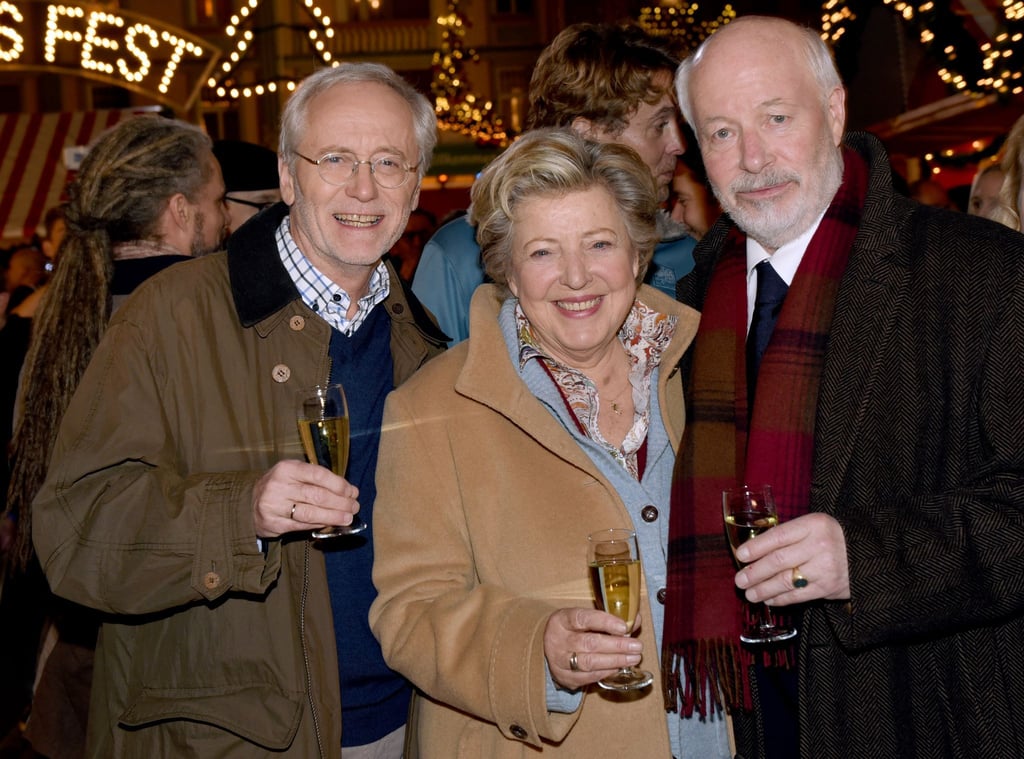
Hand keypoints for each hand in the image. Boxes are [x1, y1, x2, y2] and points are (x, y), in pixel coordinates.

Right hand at [252, 459, 358, 538]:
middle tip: (354, 507)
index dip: (339, 485)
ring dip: (333, 516)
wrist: (249, 503)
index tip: (352, 492)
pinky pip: (302, 525)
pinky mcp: (273, 523)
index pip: (319, 475)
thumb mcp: (294, 474)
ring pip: (311, 513)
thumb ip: (318, 480)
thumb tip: (349, 491)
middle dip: (340, 503)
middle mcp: (279, 485)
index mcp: (287, 468)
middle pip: (317, 495)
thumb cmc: (281, 487)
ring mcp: (274, 505)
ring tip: (347, 518)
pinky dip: (319, 524)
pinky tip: (330, 524)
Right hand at [543, 608, 642, 689]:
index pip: (583, 618)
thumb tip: (635, 620)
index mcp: (562, 620)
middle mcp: (557, 640)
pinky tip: (619, 668)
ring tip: (633, 658)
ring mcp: (559, 661)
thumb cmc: (572, 631)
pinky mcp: (564, 678)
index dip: (605, 622)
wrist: (550, 649)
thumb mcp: (585, 619)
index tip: (624, 627)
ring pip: (589, 662)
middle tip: (637, 646)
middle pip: (589, 643)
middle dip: (617, 645)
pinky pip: (588, 677)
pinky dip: (606, 672)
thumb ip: (609, 619)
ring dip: (615, 661)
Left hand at [734, 512, 849, 605]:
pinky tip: (769, 600)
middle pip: (778, 561)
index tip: (740, 555)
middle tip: (739, 580)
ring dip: (764, 589)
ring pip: (786, 581)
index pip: (778, 536)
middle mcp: (819, 546)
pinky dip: (781, 599)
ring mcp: (825, 568)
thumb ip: (790, 535)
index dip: (756, 547)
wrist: (868, 555)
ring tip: (749, 594)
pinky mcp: (829, 588)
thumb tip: (755, 550)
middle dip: (754, 572)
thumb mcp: (814, 526)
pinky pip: (799, 595)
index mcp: (813, 525)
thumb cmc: (833, 538)